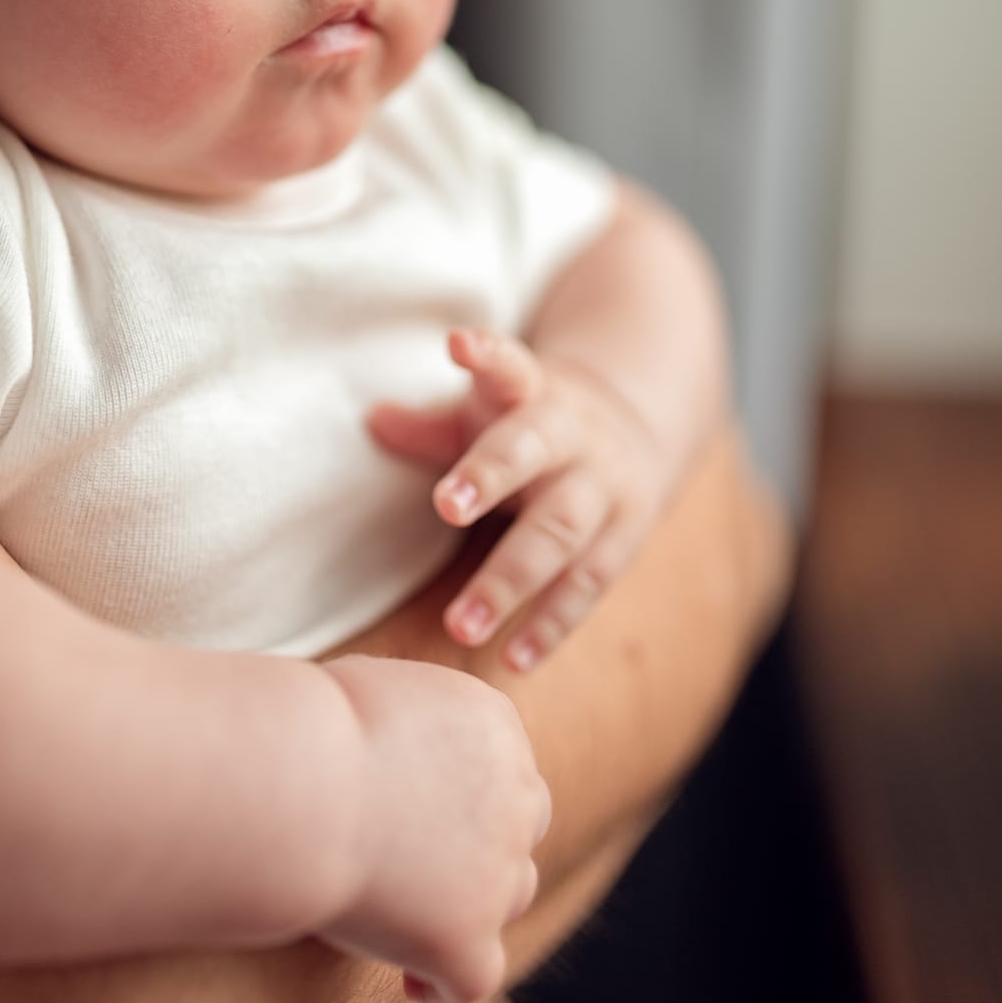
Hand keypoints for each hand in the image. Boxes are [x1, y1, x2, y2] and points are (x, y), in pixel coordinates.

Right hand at [318, 653, 549, 1002]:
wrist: (304, 782)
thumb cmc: (312, 723)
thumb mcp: (377, 690)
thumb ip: (407, 718)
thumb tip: (388, 735)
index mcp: (494, 722)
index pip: (502, 761)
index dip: (465, 787)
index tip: (421, 804)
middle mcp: (515, 793)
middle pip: (523, 824)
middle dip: (485, 840)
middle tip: (427, 859)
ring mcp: (497, 871)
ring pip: (512, 895)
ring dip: (476, 903)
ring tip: (418, 914)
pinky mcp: (464, 937)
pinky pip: (474, 976)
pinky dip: (446, 982)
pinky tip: (412, 982)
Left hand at [369, 328, 672, 671]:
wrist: (630, 429)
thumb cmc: (526, 425)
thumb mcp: (486, 409)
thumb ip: (430, 425)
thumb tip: (371, 418)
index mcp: (533, 390)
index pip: (511, 365)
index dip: (486, 355)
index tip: (458, 343)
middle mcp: (573, 434)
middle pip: (535, 452)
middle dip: (493, 476)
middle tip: (446, 506)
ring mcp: (603, 486)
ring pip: (562, 532)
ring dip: (512, 580)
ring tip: (461, 626)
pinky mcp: (624, 536)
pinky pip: (589, 584)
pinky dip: (552, 623)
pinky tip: (514, 659)